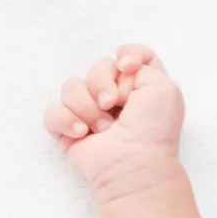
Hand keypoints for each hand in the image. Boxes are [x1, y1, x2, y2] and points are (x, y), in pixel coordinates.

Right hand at [44, 44, 184, 190]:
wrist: (134, 163)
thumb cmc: (154, 129)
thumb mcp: (164, 87)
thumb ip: (144, 63)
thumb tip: (117, 66)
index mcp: (140, 85)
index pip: (129, 54)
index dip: (127, 54)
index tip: (127, 67)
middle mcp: (115, 96)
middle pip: (98, 67)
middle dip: (103, 83)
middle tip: (113, 105)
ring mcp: (90, 112)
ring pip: (71, 87)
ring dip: (88, 107)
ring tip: (103, 128)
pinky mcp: (69, 130)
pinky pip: (53, 112)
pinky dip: (66, 121)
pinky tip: (83, 134)